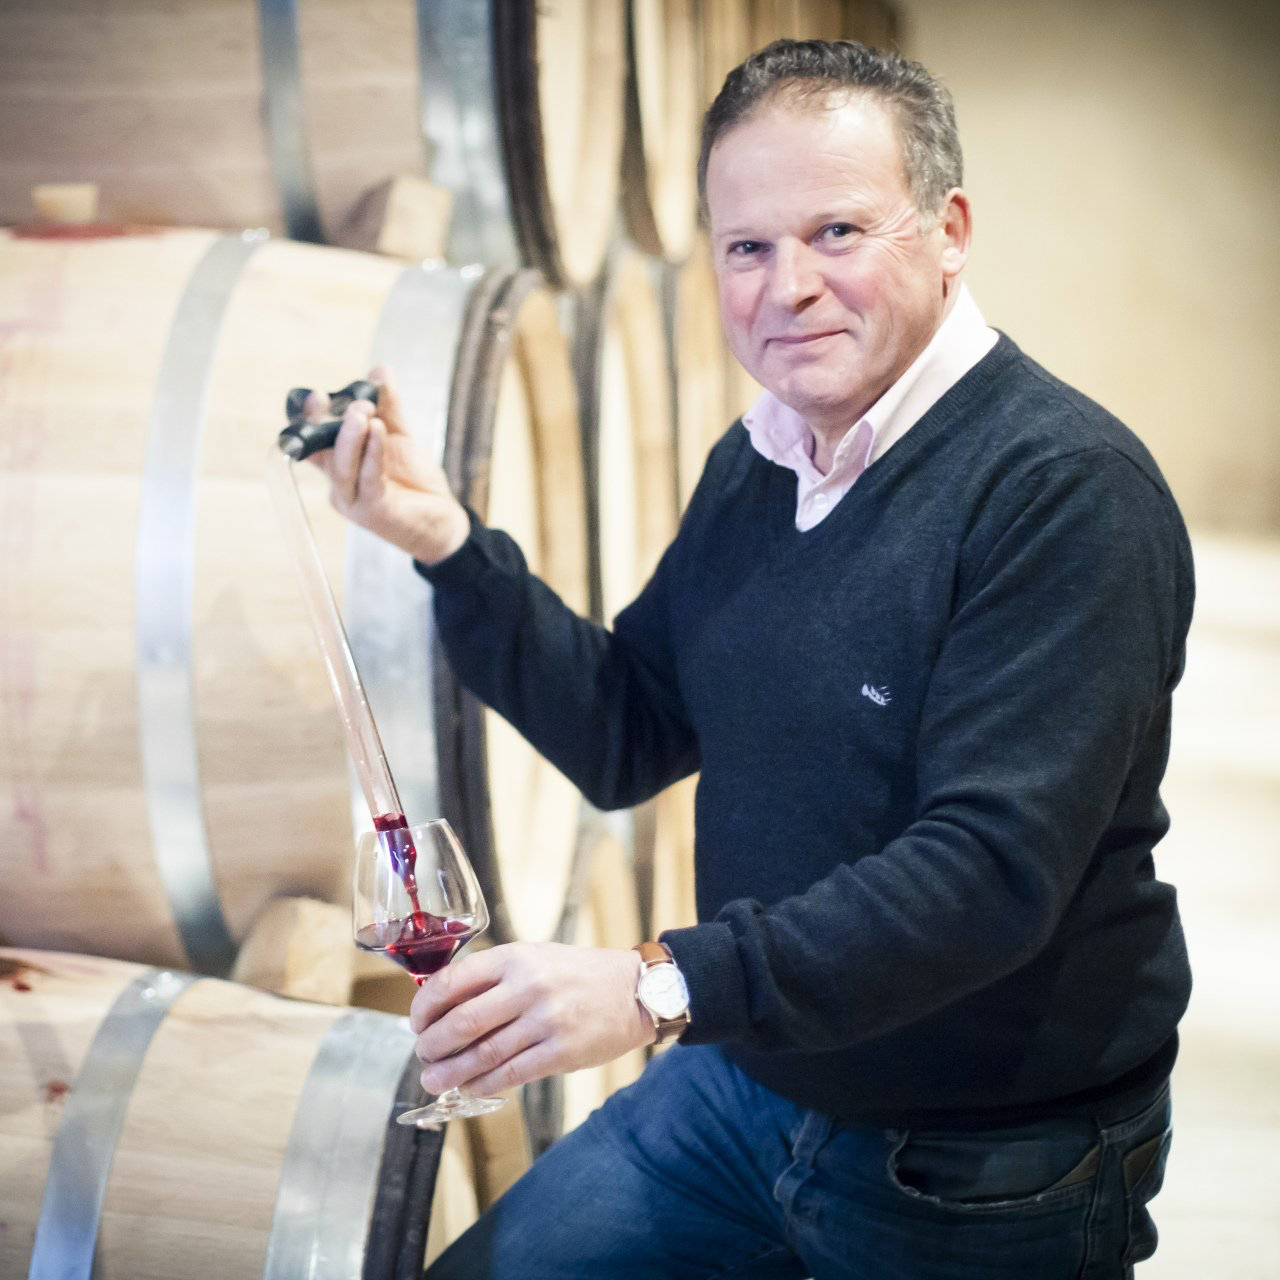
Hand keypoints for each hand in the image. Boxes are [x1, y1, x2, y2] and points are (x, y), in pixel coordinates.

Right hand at [304, 363, 469, 564]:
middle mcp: (339, 485)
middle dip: (334, 422)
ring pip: (344, 466)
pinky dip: (372, 453)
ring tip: (364, 410)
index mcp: (339, 467)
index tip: (318, 396)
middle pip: (326, 452)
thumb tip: (380, 370)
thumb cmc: (413, 479)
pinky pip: (369, 478)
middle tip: (356, 400)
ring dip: (352, 436)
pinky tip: (379, 431)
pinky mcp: (374, 511)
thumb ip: (387, 408)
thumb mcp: (398, 437)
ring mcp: (354, 501)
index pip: (314, 442)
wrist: (441, 518)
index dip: (311, 420)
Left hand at [408, 942, 655, 1096]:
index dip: (424, 1006)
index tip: (415, 1022)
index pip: (453, 981)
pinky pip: (510, 1074)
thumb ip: (495, 976)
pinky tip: (469, 1088)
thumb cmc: (579, 973)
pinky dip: (483, 1084)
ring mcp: (546, 1021)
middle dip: (433, 1044)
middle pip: (463, 1022)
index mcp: (516, 957)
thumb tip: (445, 1006)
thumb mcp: (535, 957)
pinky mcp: (561, 1053)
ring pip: (483, 1054)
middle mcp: (528, 986)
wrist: (635, 990)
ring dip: (451, 1071)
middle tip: (423, 1055)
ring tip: (433, 1080)